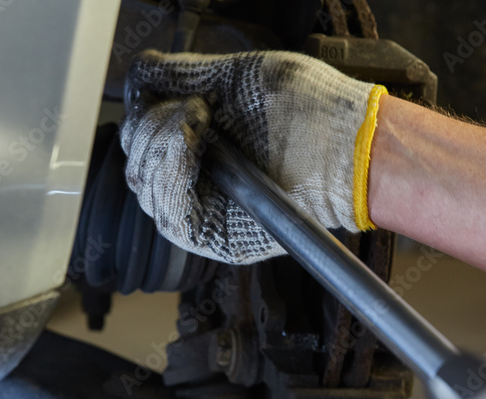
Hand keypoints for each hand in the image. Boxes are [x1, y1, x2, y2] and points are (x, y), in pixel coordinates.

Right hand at [121, 50, 387, 263]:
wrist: (348, 147)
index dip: (146, 118)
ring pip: (146, 191)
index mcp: (202, 146)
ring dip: (160, 149)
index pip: (143, 143)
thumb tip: (140, 74)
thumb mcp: (238, 80)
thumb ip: (184, 75)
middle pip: (138, 168)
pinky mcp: (217, 237)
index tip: (177, 97)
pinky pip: (171, 217)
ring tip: (196, 125)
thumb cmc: (310, 112)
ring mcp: (206, 209)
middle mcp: (200, 180)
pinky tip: (189, 146)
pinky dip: (170, 177)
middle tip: (190, 113)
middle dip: (152, 132)